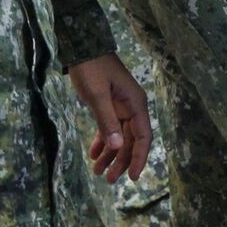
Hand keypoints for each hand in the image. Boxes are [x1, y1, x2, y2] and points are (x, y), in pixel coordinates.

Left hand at [65, 54, 151, 182]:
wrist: (83, 47)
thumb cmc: (92, 69)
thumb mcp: (97, 95)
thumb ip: (107, 121)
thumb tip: (117, 147)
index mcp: (136, 104)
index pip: (143, 137)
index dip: (139, 157)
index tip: (132, 177)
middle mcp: (132, 107)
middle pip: (131, 140)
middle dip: (121, 160)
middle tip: (108, 179)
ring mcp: (121, 106)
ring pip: (120, 137)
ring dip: (110, 154)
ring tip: (97, 171)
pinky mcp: (110, 105)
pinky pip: (110, 128)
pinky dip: (102, 141)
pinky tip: (94, 154)